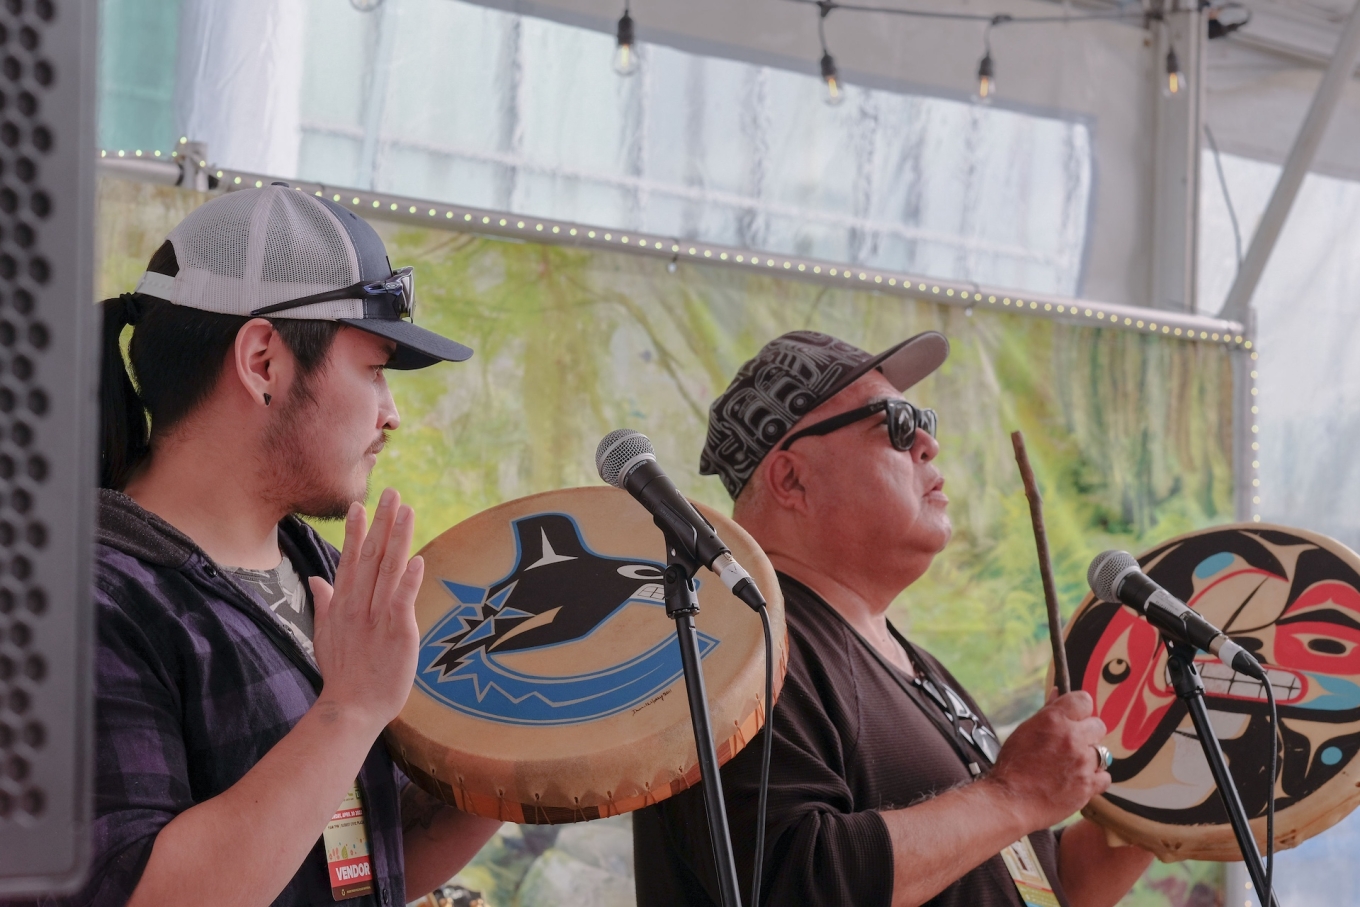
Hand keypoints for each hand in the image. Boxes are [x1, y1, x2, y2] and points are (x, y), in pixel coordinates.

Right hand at [309, 488, 423, 734]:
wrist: (350, 709)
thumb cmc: (342, 674)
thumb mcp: (326, 634)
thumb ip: (324, 602)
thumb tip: (316, 578)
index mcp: (344, 604)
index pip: (351, 560)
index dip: (357, 532)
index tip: (361, 505)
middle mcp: (358, 605)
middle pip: (372, 557)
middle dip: (382, 523)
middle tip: (392, 493)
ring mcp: (377, 618)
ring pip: (389, 571)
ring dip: (398, 540)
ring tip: (407, 512)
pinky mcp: (397, 633)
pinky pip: (403, 602)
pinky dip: (410, 581)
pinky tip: (418, 559)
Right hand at [985, 691, 1109, 831]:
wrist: (1011, 800)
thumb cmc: (1013, 764)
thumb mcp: (1025, 731)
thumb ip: (1047, 712)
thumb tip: (1058, 693)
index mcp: (1054, 720)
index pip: (1084, 700)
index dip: (1079, 710)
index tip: (1074, 717)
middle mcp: (1072, 738)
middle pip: (1098, 725)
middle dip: (1086, 733)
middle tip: (1070, 745)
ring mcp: (1083, 762)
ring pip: (1102, 752)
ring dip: (1089, 757)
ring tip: (1071, 765)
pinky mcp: (1089, 785)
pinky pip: (1105, 776)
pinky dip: (1094, 779)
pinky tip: (1079, 780)